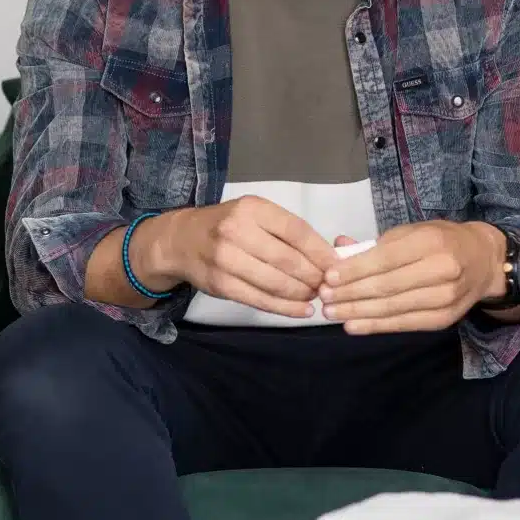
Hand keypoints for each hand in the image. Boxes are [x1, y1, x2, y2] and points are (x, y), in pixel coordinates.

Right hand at [146, 198, 342, 318]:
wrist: (181, 241)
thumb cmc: (227, 226)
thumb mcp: (254, 215)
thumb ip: (286, 232)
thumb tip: (328, 258)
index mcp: (252, 209)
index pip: (297, 231)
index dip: (321, 252)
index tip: (338, 266)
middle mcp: (237, 231)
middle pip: (288, 260)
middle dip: (314, 277)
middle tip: (328, 286)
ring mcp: (226, 259)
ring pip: (276, 282)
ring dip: (302, 294)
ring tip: (314, 296)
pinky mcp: (220, 284)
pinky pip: (259, 299)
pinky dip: (285, 308)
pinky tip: (301, 310)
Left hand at [318, 221, 506, 333]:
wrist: (484, 261)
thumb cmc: (440, 241)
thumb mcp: (411, 232)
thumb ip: (375, 244)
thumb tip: (338, 248)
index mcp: (431, 241)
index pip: (385, 259)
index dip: (354, 271)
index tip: (328, 277)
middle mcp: (442, 269)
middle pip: (387, 286)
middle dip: (350, 293)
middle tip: (323, 297)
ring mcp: (446, 297)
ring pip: (393, 307)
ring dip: (357, 311)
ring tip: (331, 312)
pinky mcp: (445, 318)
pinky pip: (405, 324)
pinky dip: (376, 326)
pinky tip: (353, 325)